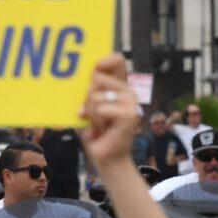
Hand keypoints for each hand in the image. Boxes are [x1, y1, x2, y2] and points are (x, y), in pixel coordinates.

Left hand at [78, 55, 139, 177]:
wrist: (105, 158)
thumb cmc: (94, 132)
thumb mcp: (86, 107)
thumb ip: (85, 91)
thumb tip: (86, 79)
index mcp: (119, 86)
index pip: (116, 60)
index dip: (103, 60)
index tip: (92, 70)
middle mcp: (128, 91)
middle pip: (97, 78)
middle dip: (86, 97)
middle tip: (90, 114)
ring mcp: (131, 102)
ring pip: (95, 96)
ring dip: (89, 113)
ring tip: (97, 125)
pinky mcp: (130, 115)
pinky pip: (100, 109)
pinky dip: (94, 121)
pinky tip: (101, 130)